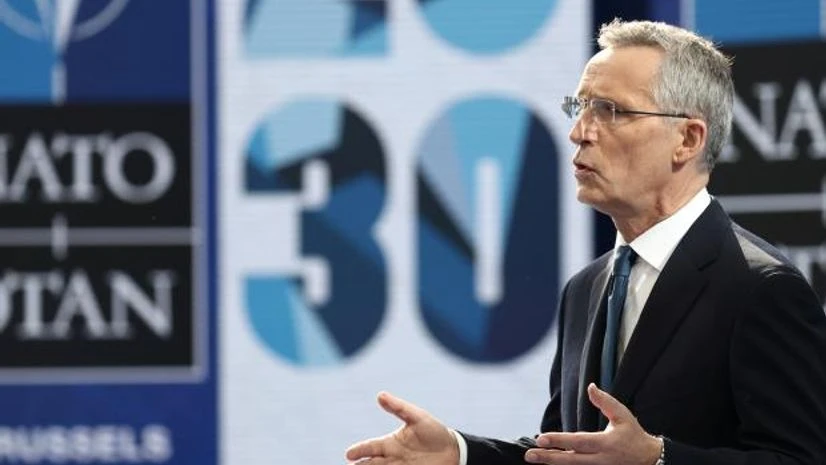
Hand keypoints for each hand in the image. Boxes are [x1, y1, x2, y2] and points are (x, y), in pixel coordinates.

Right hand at [345, 391, 459, 464]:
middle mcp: (392, 457)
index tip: (349, 454)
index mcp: (391, 443)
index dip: (359, 451)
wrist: (455, 451)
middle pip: (371, 463)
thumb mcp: (417, 417)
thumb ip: (399, 408)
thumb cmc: (435, 432)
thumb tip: (380, 395)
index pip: (371, 447)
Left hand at [526, 383, 661, 464]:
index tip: (541, 438)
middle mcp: (600, 460)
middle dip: (548, 458)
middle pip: (570, 460)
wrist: (650, 460)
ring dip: (552, 464)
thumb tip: (590, 387)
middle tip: (530, 454)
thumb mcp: (623, 415)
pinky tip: (549, 464)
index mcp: (606, 443)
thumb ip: (605, 402)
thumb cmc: (634, 436)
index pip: (578, 442)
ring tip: (534, 459)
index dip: (559, 440)